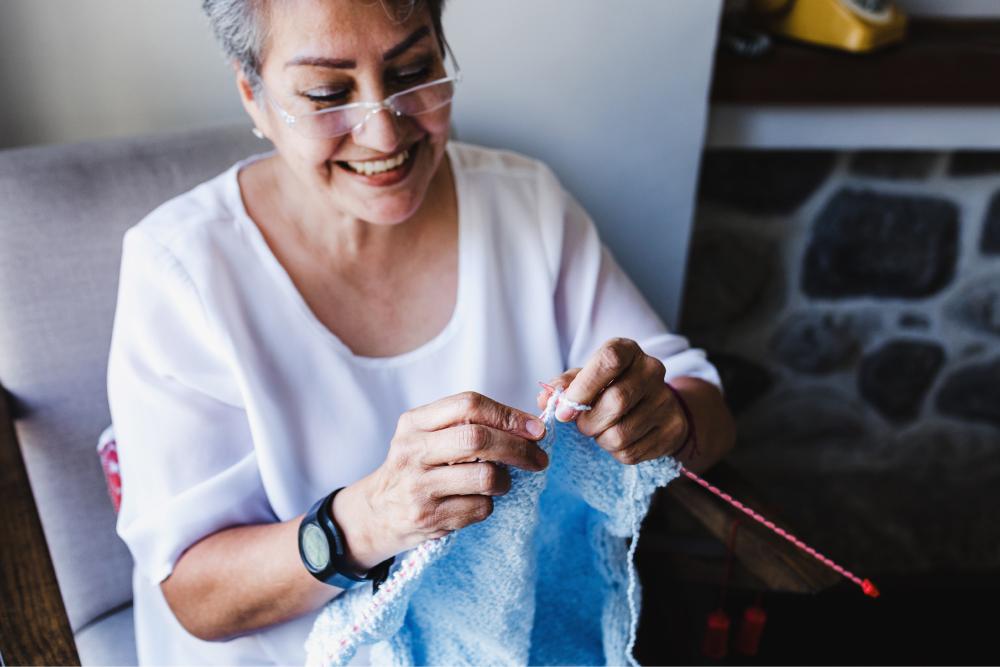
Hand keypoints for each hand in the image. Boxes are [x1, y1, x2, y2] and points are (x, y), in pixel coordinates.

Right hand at [355, 392, 548, 562]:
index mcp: (414, 422)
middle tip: (539, 458)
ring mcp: (418, 486)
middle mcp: (412, 450)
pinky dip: (488, 505)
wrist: (376, 512)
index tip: (535, 428)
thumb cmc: (416, 468)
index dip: (508, 415)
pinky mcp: (428, 517)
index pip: (469, 405)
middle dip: (519, 448)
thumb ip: (466, 425)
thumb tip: (529, 427)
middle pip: (478, 439)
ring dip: (505, 481)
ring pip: (485, 477)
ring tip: (501, 483)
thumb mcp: (426, 436)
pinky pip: (480, 508)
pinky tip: (476, 502)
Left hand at [537, 338, 688, 465]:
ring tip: (600, 430)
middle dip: (588, 422)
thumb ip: (563, 386)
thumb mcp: (585, 378)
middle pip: (616, 402)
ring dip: (600, 439)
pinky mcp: (671, 429)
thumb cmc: (609, 387)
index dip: (582, 388)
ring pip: (621, 433)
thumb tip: (546, 398)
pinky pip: (631, 452)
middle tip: (582, 424)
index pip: (609, 361)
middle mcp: (652, 370)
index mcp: (627, 350)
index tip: (564, 411)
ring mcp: (665, 401)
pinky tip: (617, 439)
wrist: (654, 405)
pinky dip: (615, 452)